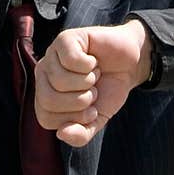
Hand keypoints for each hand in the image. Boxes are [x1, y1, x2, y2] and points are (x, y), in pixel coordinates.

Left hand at [34, 20, 151, 145]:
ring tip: (94, 75)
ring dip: (87, 82)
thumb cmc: (108, 90)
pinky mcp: (65, 39)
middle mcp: (43, 75)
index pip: (45, 119)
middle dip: (80, 101)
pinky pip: (70, 60)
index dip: (73, 119)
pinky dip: (89, 65)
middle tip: (93, 91)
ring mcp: (52, 56)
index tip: (91, 110)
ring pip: (60, 80)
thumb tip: (62, 133)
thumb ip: (80, 135)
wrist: (130, 65)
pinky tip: (93, 61)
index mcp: (45, 97)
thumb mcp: (97, 119)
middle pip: (49, 100)